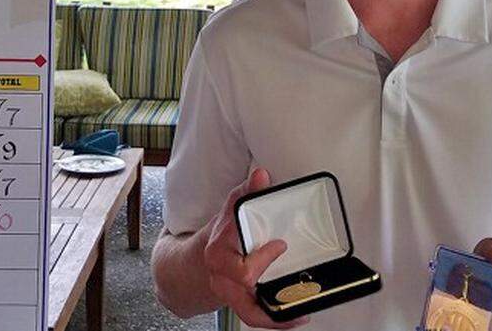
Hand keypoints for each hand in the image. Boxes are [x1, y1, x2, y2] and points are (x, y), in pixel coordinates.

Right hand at [203, 168, 307, 328]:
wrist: (191, 265)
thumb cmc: (216, 237)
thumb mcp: (226, 213)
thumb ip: (243, 194)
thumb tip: (261, 175)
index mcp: (217, 254)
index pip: (240, 263)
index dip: (262, 257)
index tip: (280, 244)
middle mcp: (220, 277)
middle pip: (245, 289)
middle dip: (269, 279)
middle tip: (295, 274)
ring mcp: (228, 294)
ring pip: (250, 312)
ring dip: (276, 314)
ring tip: (301, 312)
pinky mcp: (238, 304)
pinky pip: (255, 318)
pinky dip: (275, 321)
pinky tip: (295, 317)